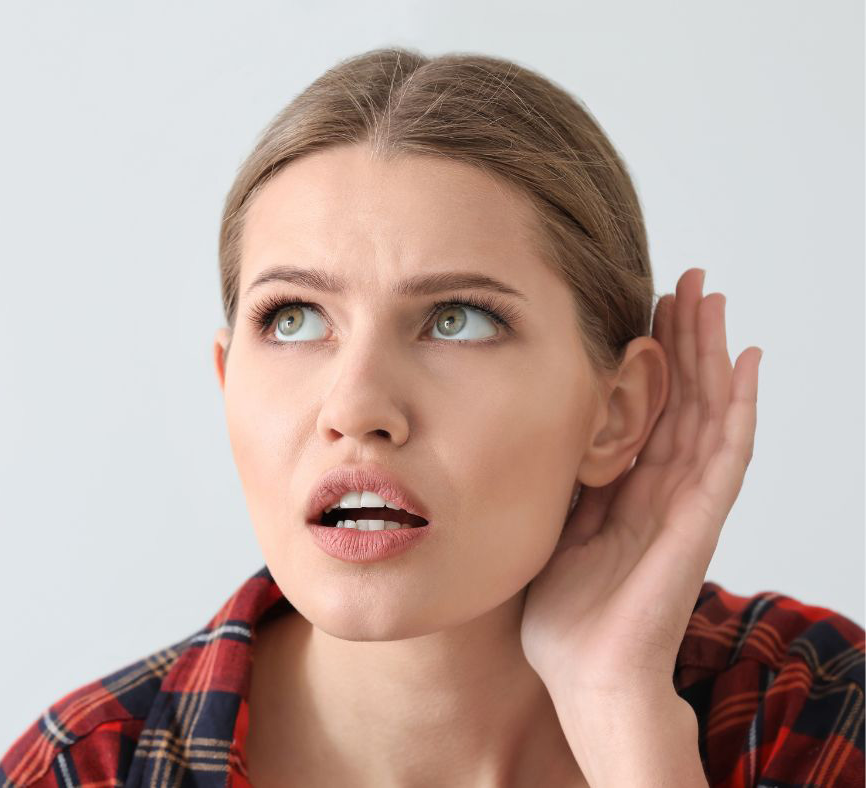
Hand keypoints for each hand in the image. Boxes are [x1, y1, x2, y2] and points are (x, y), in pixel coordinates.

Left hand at [520, 267, 761, 704]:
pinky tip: (747, 364)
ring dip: (713, 354)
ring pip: (707, 412)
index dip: (652, 356)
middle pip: (682, 398)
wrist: (586, 674)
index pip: (648, 407)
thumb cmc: (567, 615)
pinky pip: (726, 456)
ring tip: (713, 299)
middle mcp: (663, 488)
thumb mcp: (554, 528)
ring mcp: (686, 503)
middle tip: (687, 279)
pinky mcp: (698, 522)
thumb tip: (547, 433)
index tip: (644, 304)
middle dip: (686, 338)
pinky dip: (739, 408)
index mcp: (628, 489)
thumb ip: (565, 483)